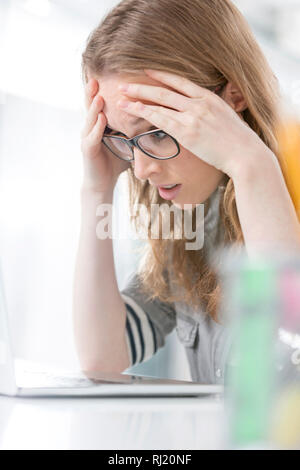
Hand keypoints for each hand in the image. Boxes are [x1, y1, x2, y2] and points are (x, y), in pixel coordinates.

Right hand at [81, 77, 130, 193]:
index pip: (99, 104)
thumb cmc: (114, 161)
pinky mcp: (88, 150)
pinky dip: (97, 128)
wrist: (102, 183)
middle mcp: (90, 128)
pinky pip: (92, 137)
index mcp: (98, 124)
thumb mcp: (126, 141)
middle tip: (96, 77)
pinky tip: (102, 119)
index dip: (100, 90)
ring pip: (89, 120)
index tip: (106, 75)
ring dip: (94, 107)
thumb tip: (155, 119)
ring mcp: (87, 139)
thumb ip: (134, 129)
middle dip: (91, 92)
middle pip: (90, 107)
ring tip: (99, 95)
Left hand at [117, 69, 271, 178]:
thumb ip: (214, 110)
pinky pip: (161, 119)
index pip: (181, 82)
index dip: (161, 75)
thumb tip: (209, 110)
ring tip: (120, 96)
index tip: (147, 71)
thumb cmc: (238, 141)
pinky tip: (132, 110)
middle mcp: (199, 103)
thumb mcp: (227, 118)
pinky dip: (144, 112)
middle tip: (125, 83)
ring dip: (137, 98)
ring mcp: (193, 116)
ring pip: (159, 103)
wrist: (246, 154)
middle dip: (142, 86)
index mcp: (209, 97)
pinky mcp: (187, 132)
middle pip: (165, 90)